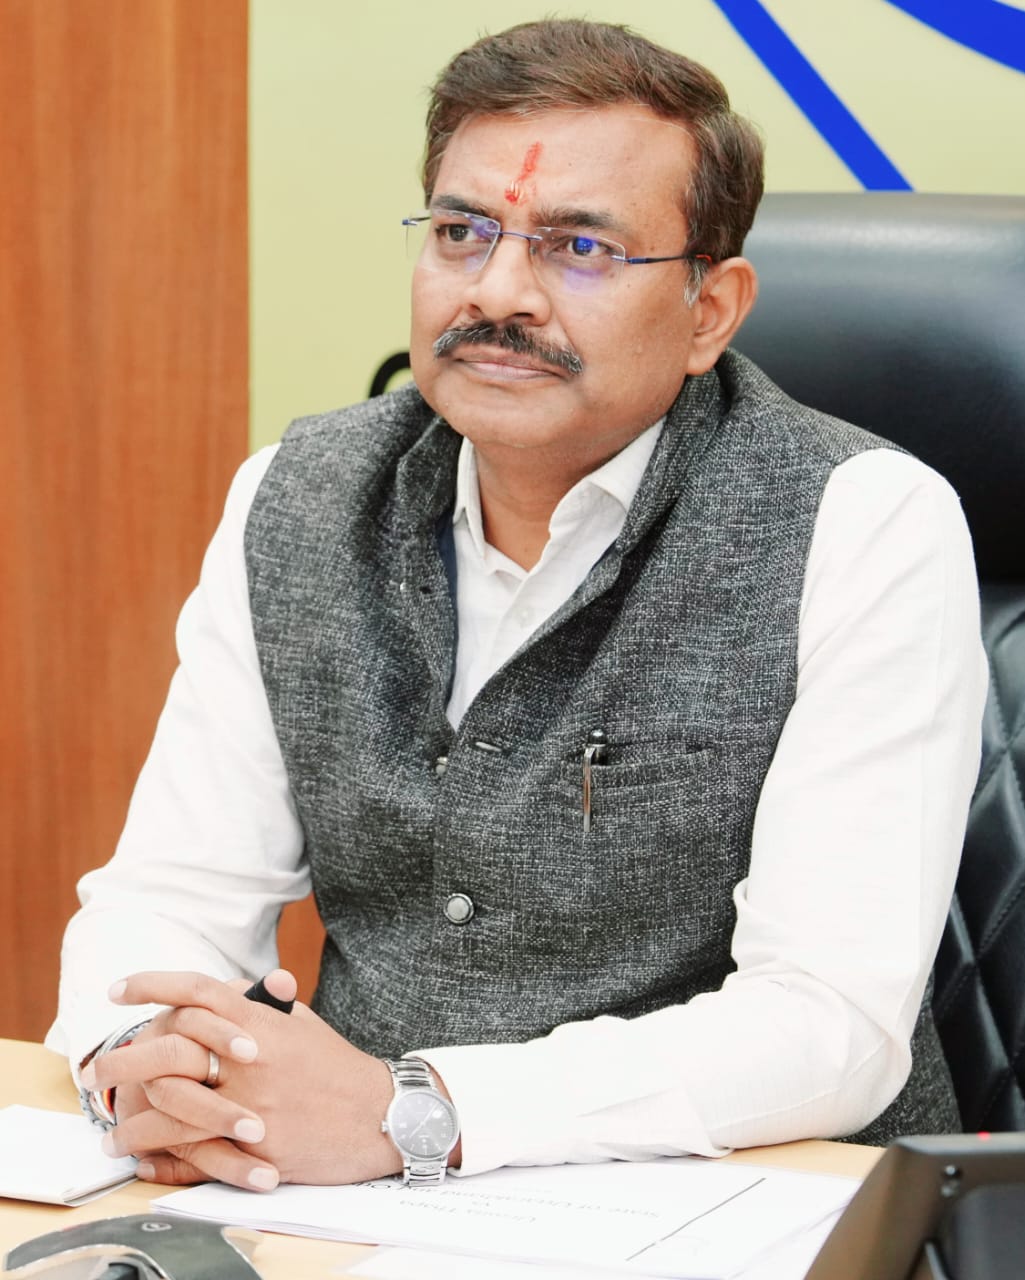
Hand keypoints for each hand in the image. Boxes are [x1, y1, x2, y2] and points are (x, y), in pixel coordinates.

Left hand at [88, 970, 402, 1187]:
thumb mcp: (303, 1024)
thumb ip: (268, 1004)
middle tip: (96, 1069)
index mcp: (261, 1021)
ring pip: (172, 1105)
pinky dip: (160, 1155)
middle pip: (170, 1047)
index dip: (154, 984)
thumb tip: (245, 983)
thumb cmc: (338, 1068)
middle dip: (125, 1057)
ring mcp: (252, 1103)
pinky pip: (194, 1150)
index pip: (198, 990)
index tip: (118, 989)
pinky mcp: (257, 1146)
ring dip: (131, 1118)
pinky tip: (140, 1157)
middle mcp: (252, 1057)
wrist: (380, 1114)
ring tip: (108, 1125)